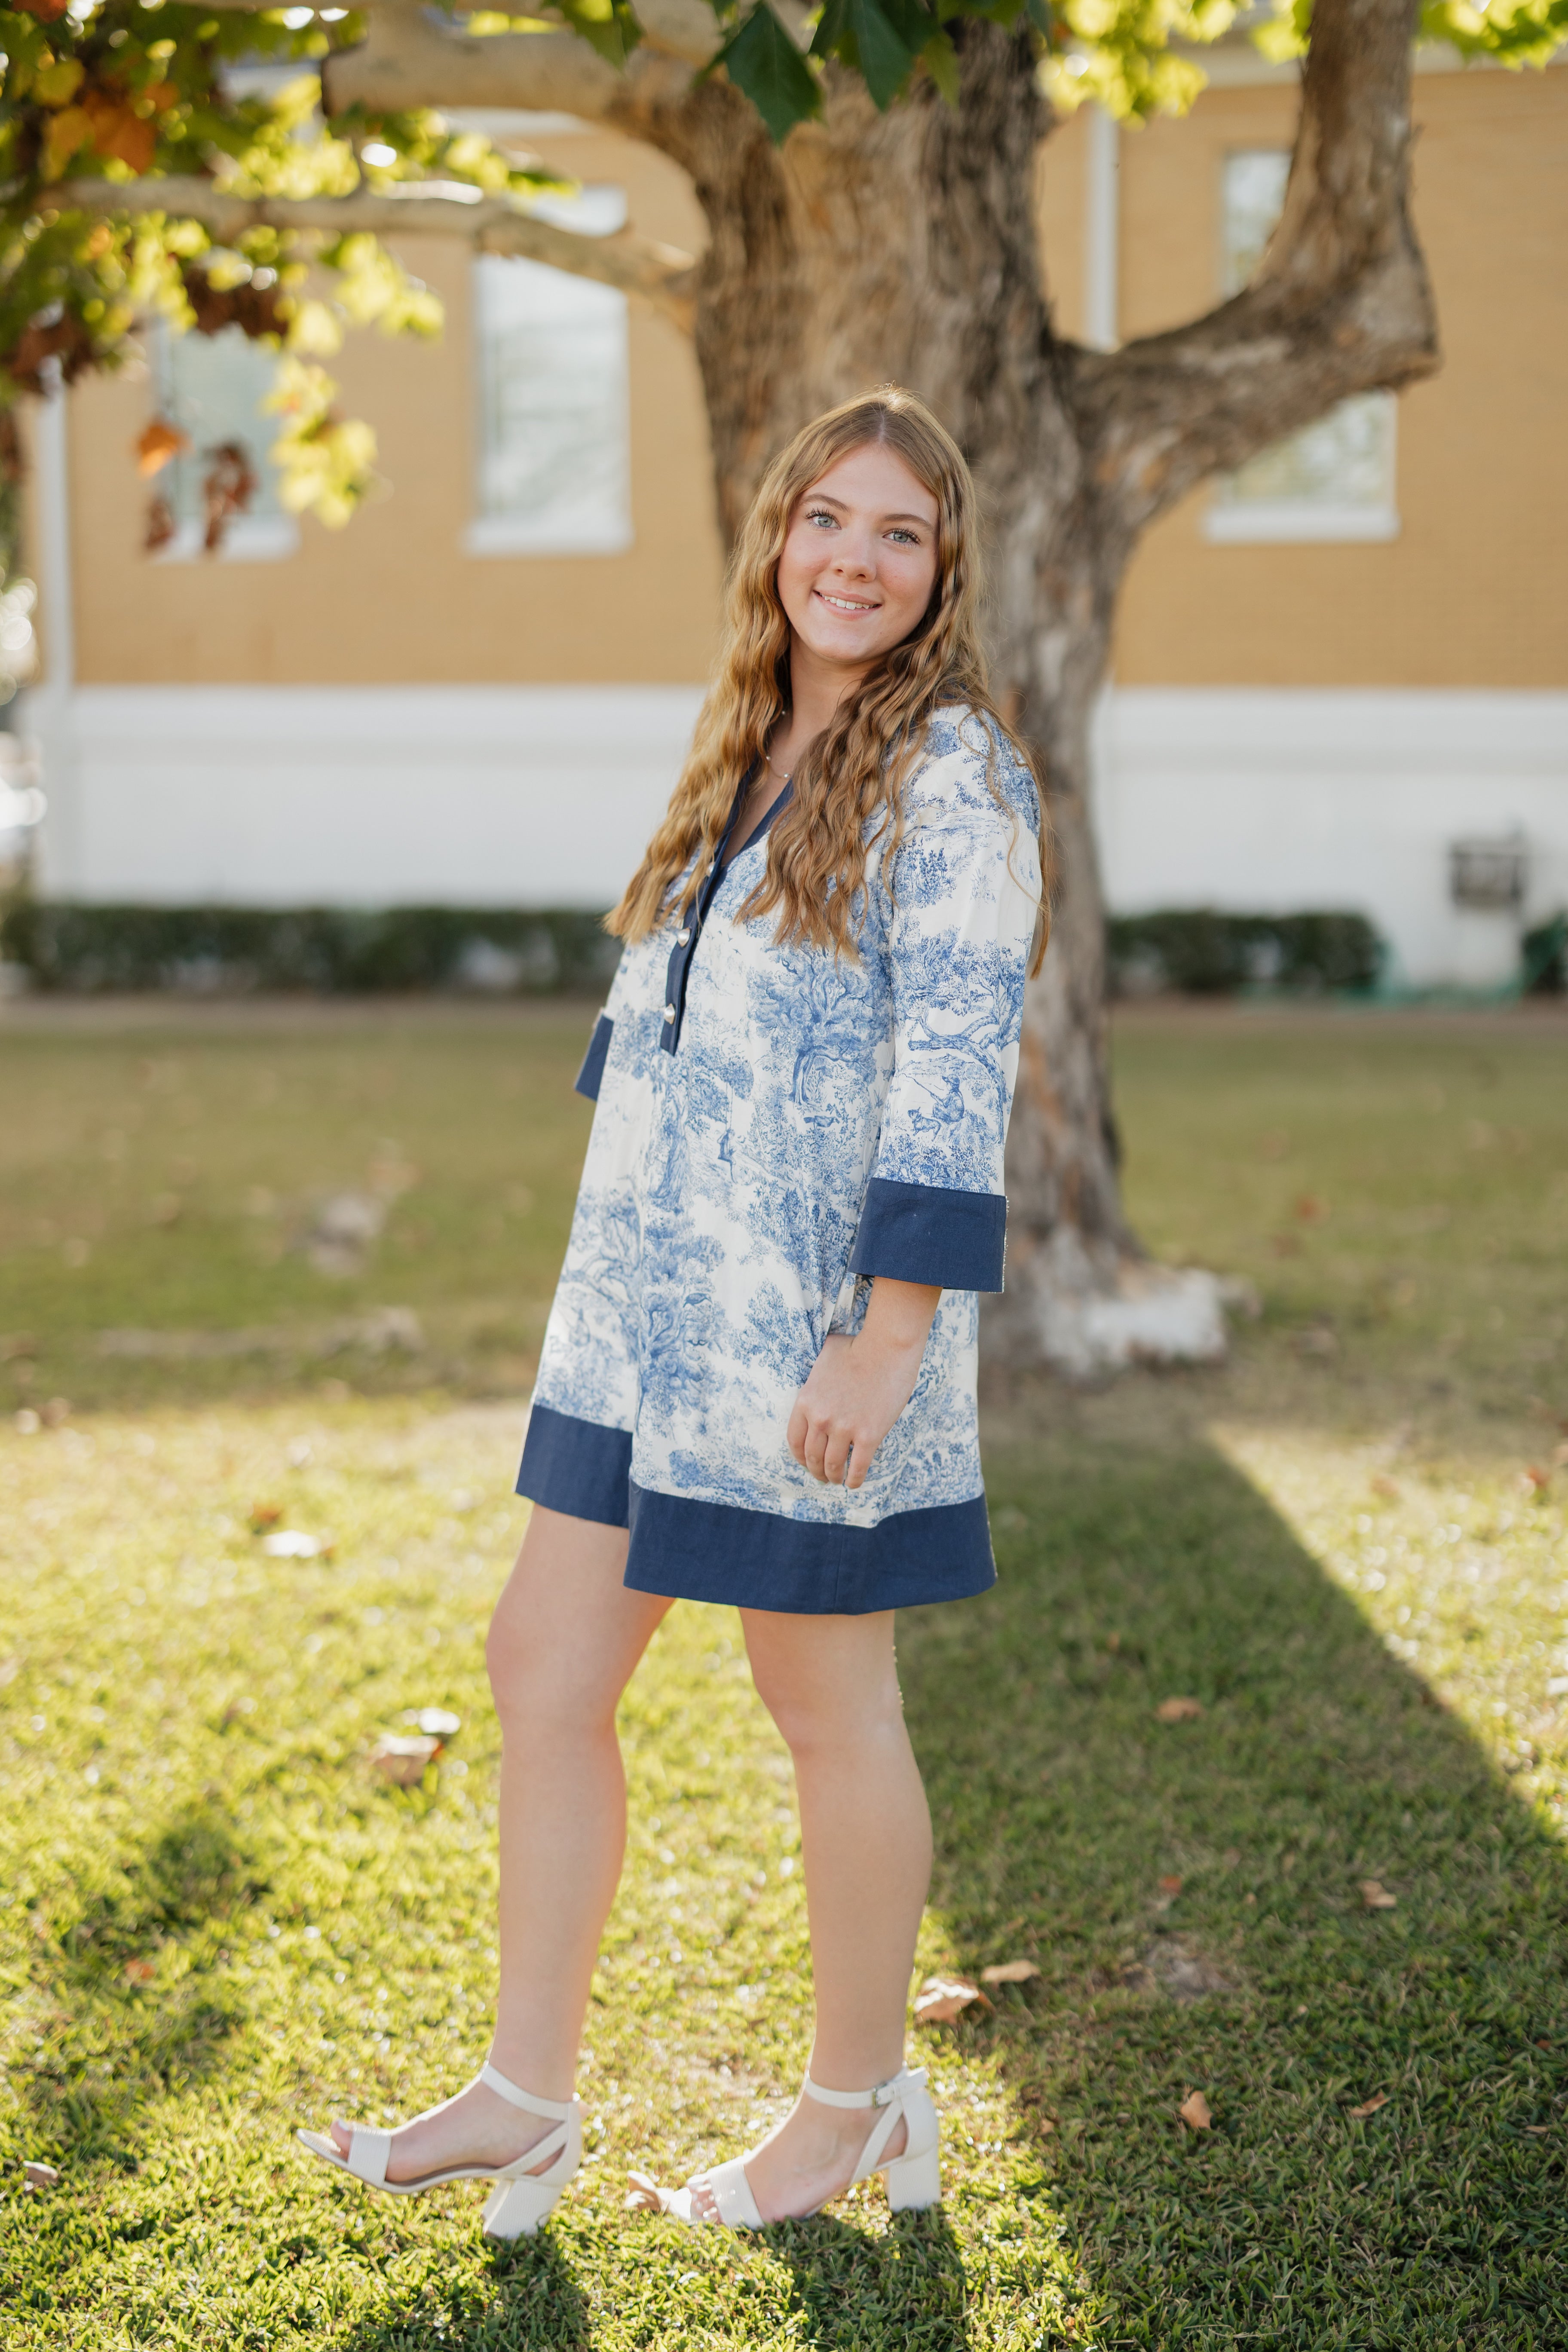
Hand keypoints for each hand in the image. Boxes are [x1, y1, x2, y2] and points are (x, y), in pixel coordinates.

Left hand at [787, 1278, 940, 1489]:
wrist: (887, 1347)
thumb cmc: (857, 1347)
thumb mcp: (822, 1359)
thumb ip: (814, 1376)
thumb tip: (816, 1384)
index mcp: (806, 1401)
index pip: (794, 1440)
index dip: (799, 1456)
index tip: (805, 1461)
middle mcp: (820, 1419)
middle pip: (812, 1456)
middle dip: (815, 1470)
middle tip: (821, 1476)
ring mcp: (844, 1429)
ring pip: (833, 1465)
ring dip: (832, 1477)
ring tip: (836, 1480)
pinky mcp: (869, 1436)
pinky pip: (858, 1467)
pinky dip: (854, 1480)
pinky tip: (854, 1484)